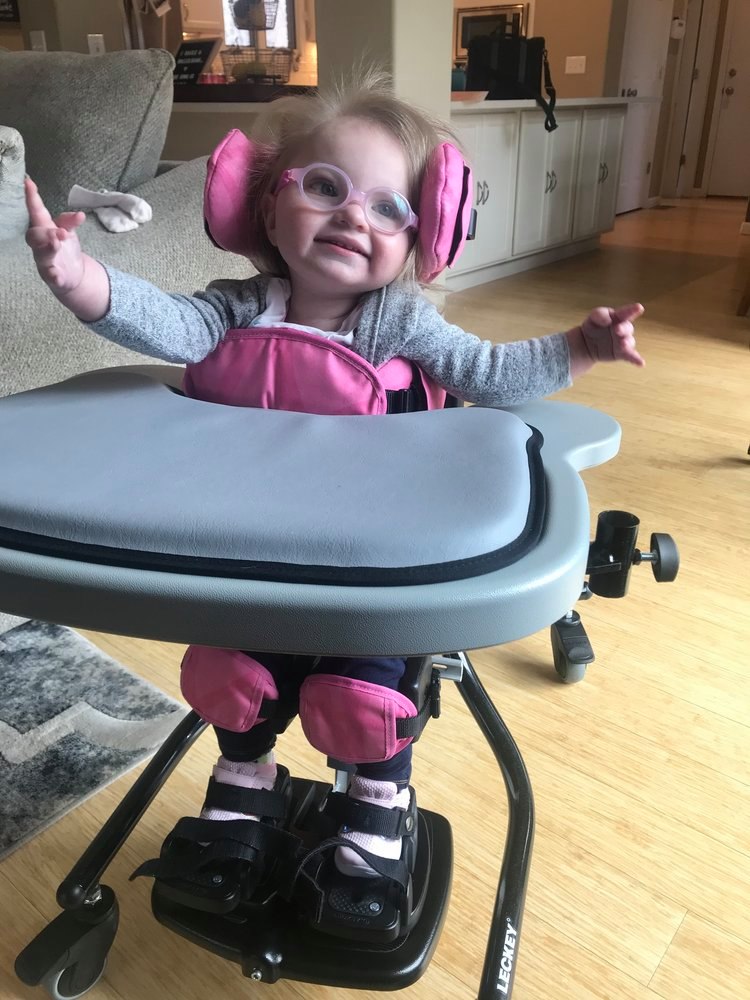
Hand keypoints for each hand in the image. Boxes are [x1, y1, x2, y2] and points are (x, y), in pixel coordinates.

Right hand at [25, 177, 86, 293]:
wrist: (73, 275)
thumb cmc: (65, 247)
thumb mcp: (68, 230)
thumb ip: (70, 221)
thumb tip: (79, 214)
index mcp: (43, 228)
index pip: (35, 211)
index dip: (31, 198)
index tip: (28, 182)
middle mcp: (40, 244)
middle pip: (34, 235)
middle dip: (45, 231)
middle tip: (61, 232)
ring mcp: (44, 261)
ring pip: (41, 254)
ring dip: (49, 248)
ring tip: (57, 243)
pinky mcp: (52, 276)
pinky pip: (50, 276)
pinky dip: (53, 275)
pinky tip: (57, 274)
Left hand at [579, 303, 644, 366]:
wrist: (586, 344)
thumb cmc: (594, 326)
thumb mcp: (593, 317)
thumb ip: (600, 314)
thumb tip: (608, 320)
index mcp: (618, 318)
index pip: (626, 313)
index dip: (632, 310)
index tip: (639, 307)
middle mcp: (623, 329)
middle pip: (628, 328)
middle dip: (624, 329)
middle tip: (617, 330)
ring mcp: (623, 342)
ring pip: (630, 342)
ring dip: (627, 343)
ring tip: (622, 344)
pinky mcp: (621, 353)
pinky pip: (630, 356)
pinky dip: (636, 359)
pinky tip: (641, 363)